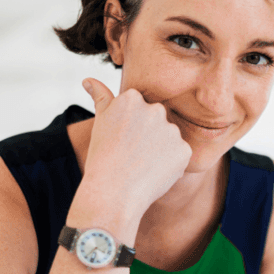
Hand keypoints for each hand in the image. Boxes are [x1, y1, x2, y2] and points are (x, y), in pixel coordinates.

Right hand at [78, 78, 191, 219]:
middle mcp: (155, 109)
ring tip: (141, 165)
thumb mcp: (99, 123)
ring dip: (160, 149)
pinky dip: (171, 164)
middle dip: (148, 135)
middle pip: (157, 120)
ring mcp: (171, 129)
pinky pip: (179, 154)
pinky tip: (153, 173)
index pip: (140, 108)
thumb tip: (89, 80)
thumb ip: (101, 98)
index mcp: (132, 98)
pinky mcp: (184, 150)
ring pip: (169, 137)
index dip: (131, 127)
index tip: (122, 140)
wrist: (112, 193)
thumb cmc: (103, 158)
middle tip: (131, 154)